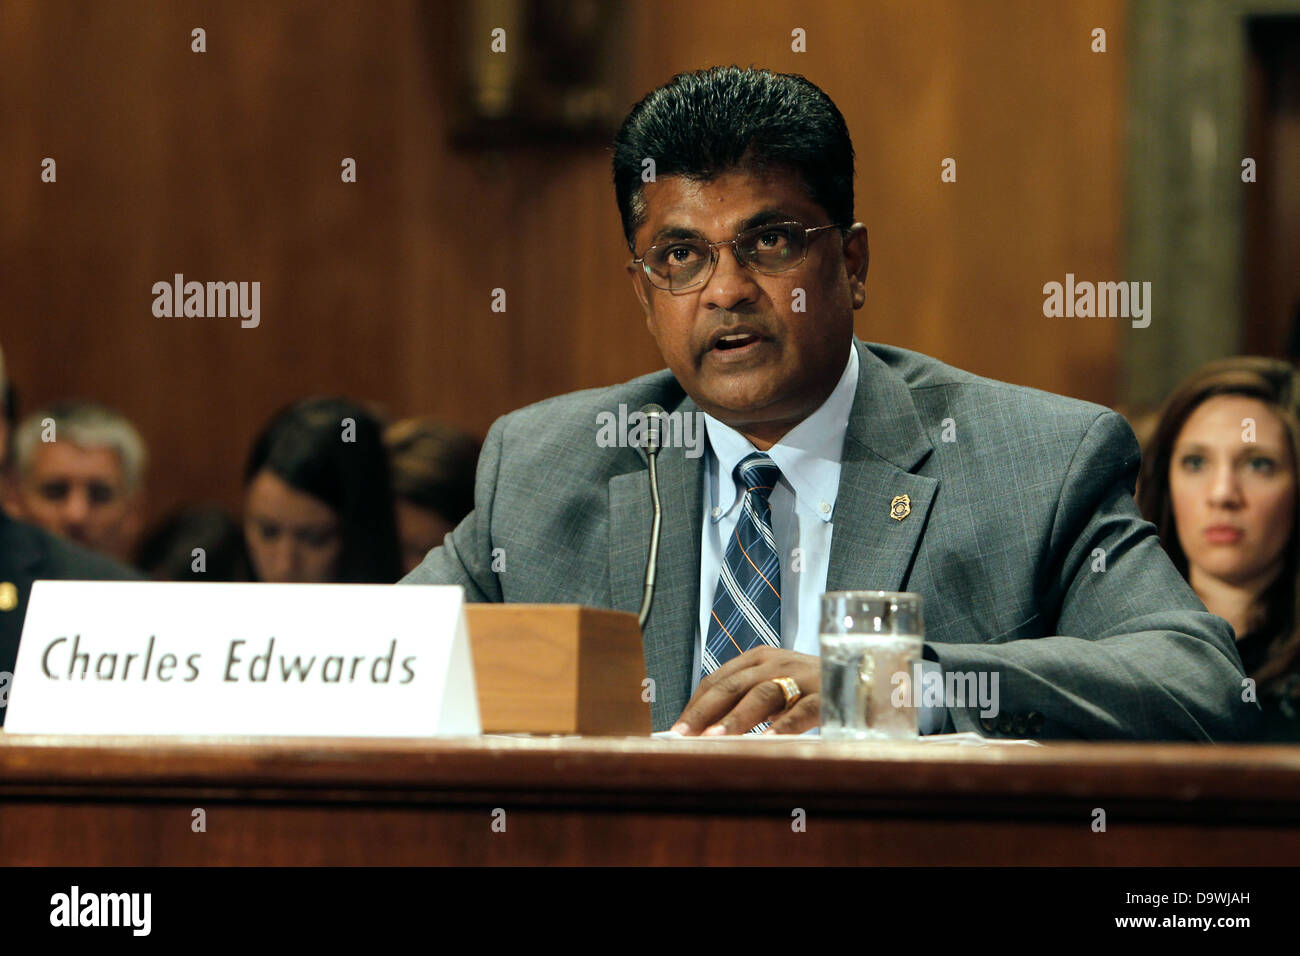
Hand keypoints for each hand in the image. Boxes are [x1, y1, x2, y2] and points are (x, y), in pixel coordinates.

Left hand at [671, 646, 820, 735]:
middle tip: (682, 735)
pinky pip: (803, 709)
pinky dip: (785, 725)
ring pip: (762, 695)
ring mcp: (802, 675)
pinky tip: (770, 740)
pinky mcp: (828, 692)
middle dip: (704, 712)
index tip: (677, 729)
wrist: (867, 675)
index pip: (717, 680)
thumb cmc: (814, 687)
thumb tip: (709, 734)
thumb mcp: (777, 688)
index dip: (695, 705)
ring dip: (736, 718)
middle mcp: (777, 662)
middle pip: (732, 685)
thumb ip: (748, 703)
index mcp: (759, 658)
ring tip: (715, 738)